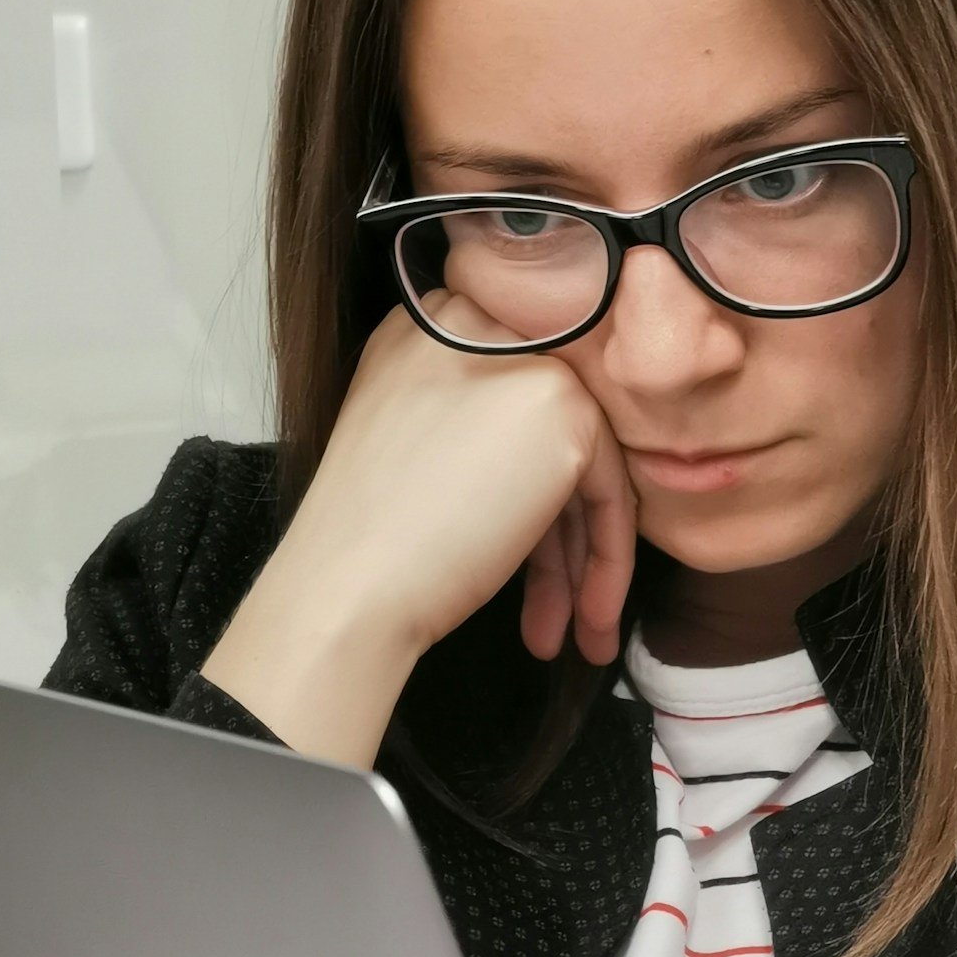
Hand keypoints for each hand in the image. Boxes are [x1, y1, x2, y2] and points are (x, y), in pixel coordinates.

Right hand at [203, 298, 635, 765]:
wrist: (347, 582)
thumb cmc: (365, 539)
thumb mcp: (407, 440)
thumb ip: (472, 424)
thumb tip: (545, 465)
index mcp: (426, 326)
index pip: (507, 397)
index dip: (528, 482)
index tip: (537, 551)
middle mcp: (475, 325)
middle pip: (547, 430)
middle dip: (561, 533)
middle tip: (564, 605)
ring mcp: (523, 360)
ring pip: (584, 462)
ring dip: (582, 559)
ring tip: (577, 631)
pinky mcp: (563, 408)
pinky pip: (609, 488)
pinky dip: (605, 558)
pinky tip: (583, 621)